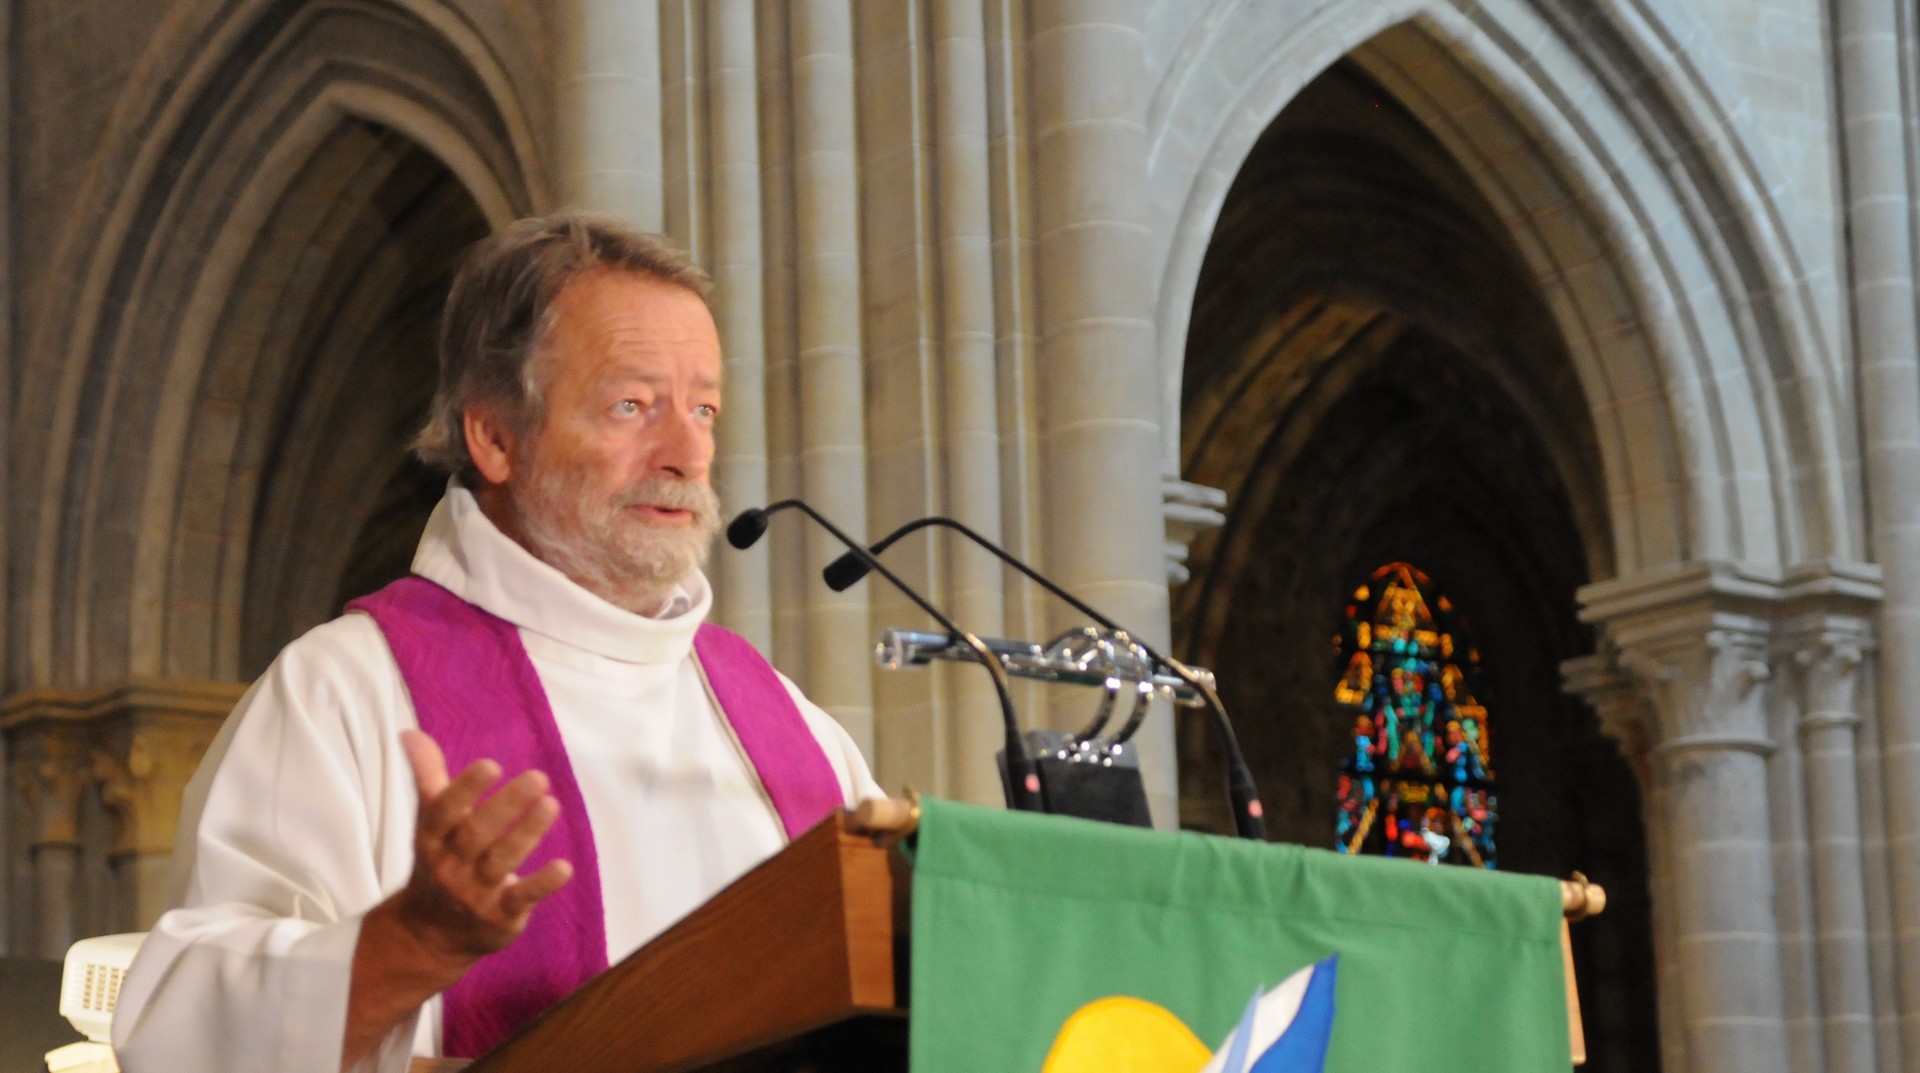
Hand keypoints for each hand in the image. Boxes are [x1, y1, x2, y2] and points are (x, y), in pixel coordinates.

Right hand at [393, 729, 573, 967]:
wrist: (430, 935)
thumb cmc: (440, 862)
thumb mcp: (430, 823)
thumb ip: (428, 777)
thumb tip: (409, 732)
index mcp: (432, 839)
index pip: (443, 812)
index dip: (465, 789)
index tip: (491, 765)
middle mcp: (450, 866)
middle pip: (476, 834)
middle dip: (506, 806)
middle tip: (538, 777)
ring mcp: (475, 893)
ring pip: (501, 862)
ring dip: (527, 833)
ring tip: (551, 804)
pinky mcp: (500, 915)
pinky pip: (521, 898)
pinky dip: (542, 884)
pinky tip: (564, 867)